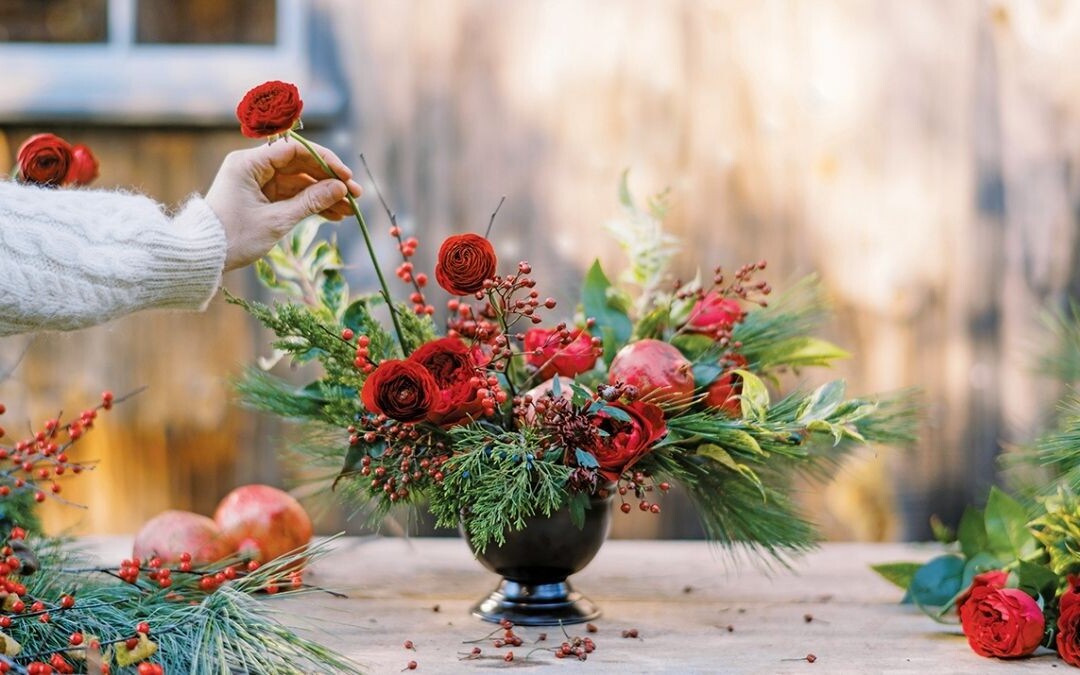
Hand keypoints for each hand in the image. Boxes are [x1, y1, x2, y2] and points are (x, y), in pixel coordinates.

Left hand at [205, 140, 362, 270]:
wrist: (203, 256)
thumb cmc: (234, 237)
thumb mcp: (276, 221)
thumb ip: (310, 202)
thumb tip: (340, 189)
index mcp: (249, 163)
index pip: (295, 150)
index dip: (325, 161)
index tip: (346, 177)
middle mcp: (253, 166)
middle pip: (300, 165)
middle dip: (329, 181)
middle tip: (355, 195)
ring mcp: (257, 182)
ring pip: (299, 182)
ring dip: (324, 195)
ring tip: (349, 210)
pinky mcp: (261, 197)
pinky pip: (292, 195)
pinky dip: (311, 204)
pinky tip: (334, 214)